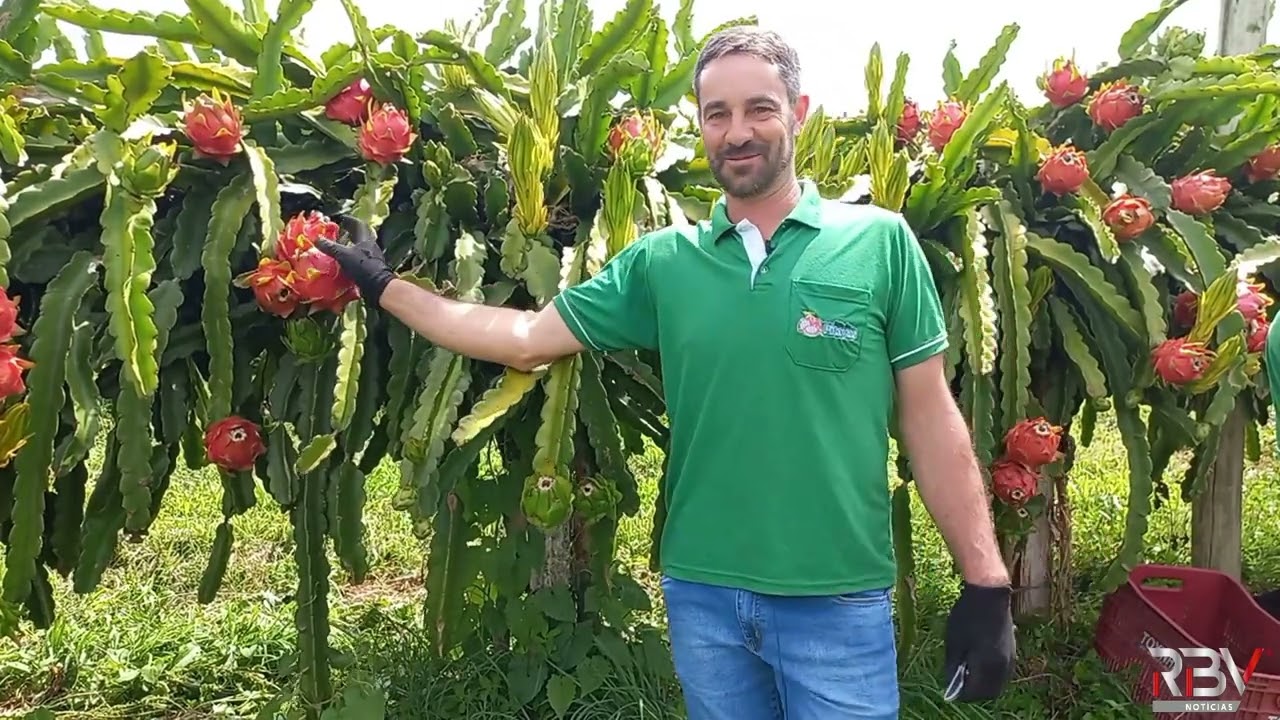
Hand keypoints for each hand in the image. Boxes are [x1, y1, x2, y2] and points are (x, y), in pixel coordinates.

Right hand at [315, 215, 395, 306]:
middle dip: (351, 233)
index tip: (342, 219)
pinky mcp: (372, 268)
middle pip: (361, 236)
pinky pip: (361, 258)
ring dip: (352, 245)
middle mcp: (371, 246)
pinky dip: (353, 257)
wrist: (378, 286)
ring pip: (361, 247)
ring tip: (341, 246)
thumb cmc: (362, 266)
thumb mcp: (343, 255)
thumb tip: (317, 239)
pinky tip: (346, 261)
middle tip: (341, 232)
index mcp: (365, 239)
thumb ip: (330, 247)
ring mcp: (372, 257)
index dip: (350, 220)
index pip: (359, 225)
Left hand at [941, 582, 1015, 701]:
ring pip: (998, 682)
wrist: (990, 593)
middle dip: (974, 691)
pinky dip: (991, 674)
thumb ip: (954, 667)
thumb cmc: (968, 616)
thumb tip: (952, 686)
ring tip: (967, 671)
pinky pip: (1003, 672)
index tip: (951, 689)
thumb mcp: (954, 642)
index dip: (961, 694)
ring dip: (984, 683)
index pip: (975, 693)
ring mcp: (1011, 658)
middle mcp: (1004, 667)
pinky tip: (978, 661)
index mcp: (988, 667)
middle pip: (990, 692)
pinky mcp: (1013, 649)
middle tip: (959, 682)